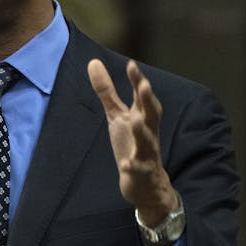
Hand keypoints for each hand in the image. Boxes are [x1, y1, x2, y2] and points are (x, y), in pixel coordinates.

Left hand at [87, 59, 177, 227]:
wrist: (145, 184)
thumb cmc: (132, 144)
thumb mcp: (117, 116)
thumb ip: (107, 91)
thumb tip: (93, 62)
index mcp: (142, 117)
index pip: (141, 96)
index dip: (137, 81)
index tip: (131, 65)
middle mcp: (147, 132)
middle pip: (152, 114)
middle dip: (149, 99)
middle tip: (144, 85)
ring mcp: (146, 152)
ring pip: (147, 140)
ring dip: (142, 130)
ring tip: (135, 120)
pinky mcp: (140, 171)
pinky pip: (137, 168)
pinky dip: (132, 166)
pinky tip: (125, 165)